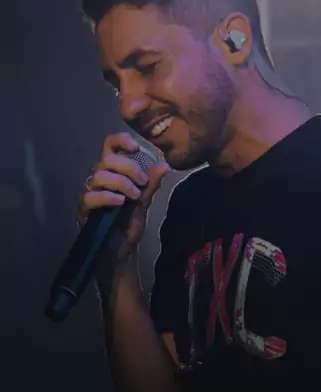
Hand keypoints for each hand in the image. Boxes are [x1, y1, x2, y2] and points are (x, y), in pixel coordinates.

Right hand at [76, 132, 168, 263]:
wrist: (122, 250)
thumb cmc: (129, 224)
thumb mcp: (144, 202)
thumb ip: (150, 184)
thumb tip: (164, 165)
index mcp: (112, 173)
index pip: (110, 147)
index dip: (120, 141)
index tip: (135, 147)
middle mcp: (98, 179)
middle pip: (107, 159)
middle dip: (128, 168)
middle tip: (142, 182)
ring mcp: (89, 193)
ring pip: (100, 175)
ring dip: (121, 182)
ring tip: (134, 196)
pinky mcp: (84, 210)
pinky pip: (91, 196)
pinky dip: (107, 196)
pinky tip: (120, 202)